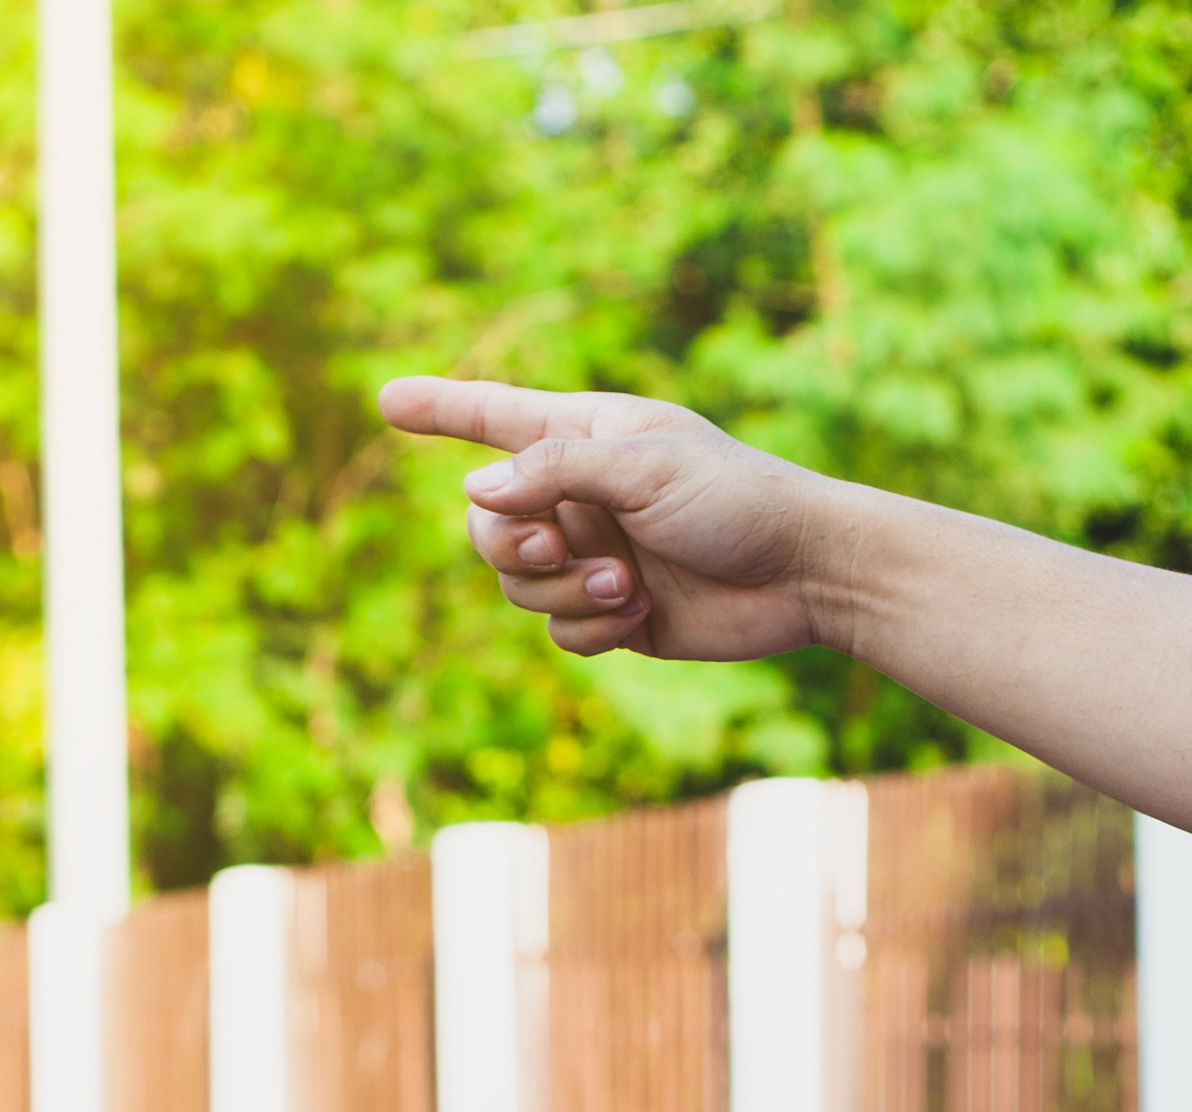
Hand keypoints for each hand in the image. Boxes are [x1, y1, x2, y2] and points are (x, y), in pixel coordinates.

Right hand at [377, 377, 835, 662]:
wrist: (805, 574)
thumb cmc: (737, 500)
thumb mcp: (643, 467)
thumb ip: (553, 471)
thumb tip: (474, 494)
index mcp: (586, 436)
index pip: (493, 417)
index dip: (439, 409)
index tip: (386, 400)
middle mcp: (580, 495)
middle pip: (487, 524)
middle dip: (516, 544)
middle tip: (565, 546)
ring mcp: (594, 556)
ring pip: (518, 585)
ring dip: (565, 592)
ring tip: (629, 586)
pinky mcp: (614, 613)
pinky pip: (558, 632)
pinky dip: (591, 629)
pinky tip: (641, 618)